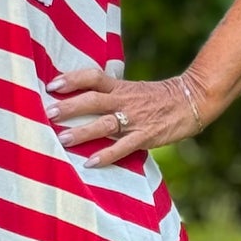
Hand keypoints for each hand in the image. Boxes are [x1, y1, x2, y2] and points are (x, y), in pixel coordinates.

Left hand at [45, 65, 207, 168]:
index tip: (51, 85)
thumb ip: (109, 94)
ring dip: (83, 132)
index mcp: (121, 87)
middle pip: (93, 100)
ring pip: (105, 123)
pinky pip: (123, 147)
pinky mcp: (146, 136)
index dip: (72, 79)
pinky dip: (106, 155)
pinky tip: (89, 163)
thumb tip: (79, 98)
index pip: (93, 77)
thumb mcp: (132, 90)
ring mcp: (135, 119)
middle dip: (70, 106)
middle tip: (48, 112)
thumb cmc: (157, 98)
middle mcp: (125, 100)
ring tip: (62, 139)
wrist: (192, 100)